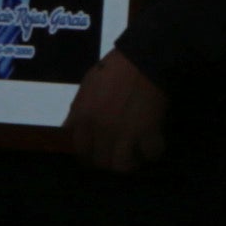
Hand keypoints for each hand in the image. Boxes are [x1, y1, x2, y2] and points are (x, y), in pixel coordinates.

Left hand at [60, 53, 169, 174]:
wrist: (142, 59)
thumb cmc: (112, 69)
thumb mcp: (85, 88)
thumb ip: (77, 110)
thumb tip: (72, 127)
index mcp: (82, 118)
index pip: (79, 150)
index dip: (86, 156)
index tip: (94, 155)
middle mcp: (100, 130)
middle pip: (100, 161)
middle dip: (108, 161)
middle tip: (117, 155)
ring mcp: (124, 132)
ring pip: (122, 165)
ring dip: (129, 163)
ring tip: (135, 156)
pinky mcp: (148, 131)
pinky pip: (151, 152)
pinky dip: (153, 152)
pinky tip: (153, 145)